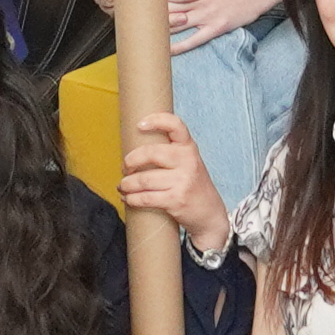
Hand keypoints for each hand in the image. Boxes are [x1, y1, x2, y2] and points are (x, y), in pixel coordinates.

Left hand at [114, 108, 222, 241]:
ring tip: (123, 186)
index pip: (175, 125)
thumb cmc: (193, 185)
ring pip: (143, 179)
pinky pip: (145, 197)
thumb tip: (135, 148)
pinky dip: (132, 199)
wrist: (211, 214)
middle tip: (125, 168)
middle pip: (150, 152)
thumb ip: (171, 152)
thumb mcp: (189, 162)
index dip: (156, 120)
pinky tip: (128, 198)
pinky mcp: (176, 200)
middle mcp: (187, 161)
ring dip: (127, 184)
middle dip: (130, 160)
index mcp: (189, 148)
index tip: (140, 125)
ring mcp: (182, 181)